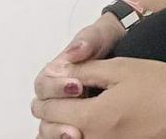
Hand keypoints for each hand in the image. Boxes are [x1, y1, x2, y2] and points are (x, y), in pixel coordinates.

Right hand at [31, 14, 124, 138]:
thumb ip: (87, 41)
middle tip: (76, 118)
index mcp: (54, 72)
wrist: (122, 44)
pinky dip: (64, 137)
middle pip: (43, 111)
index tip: (77, 86)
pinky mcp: (74, 121)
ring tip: (77, 135)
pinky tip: (79, 138)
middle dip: (57, 116)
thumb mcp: (97, 36)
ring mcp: (64, 109)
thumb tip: (76, 51)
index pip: (43, 85)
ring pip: (48, 128)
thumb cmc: (103, 40)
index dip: (57, 88)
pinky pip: (61, 135)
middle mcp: (55, 93)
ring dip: (58, 131)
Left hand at [31, 57, 165, 138]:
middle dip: (50, 118)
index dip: (45, 99)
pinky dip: (85, 137)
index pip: (52, 112)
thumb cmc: (159, 84)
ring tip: (71, 119)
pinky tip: (90, 128)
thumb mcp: (121, 69)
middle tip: (54, 105)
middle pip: (55, 134)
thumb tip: (58, 71)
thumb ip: (86, 71)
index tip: (46, 91)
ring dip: (64, 131)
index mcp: (91, 117)